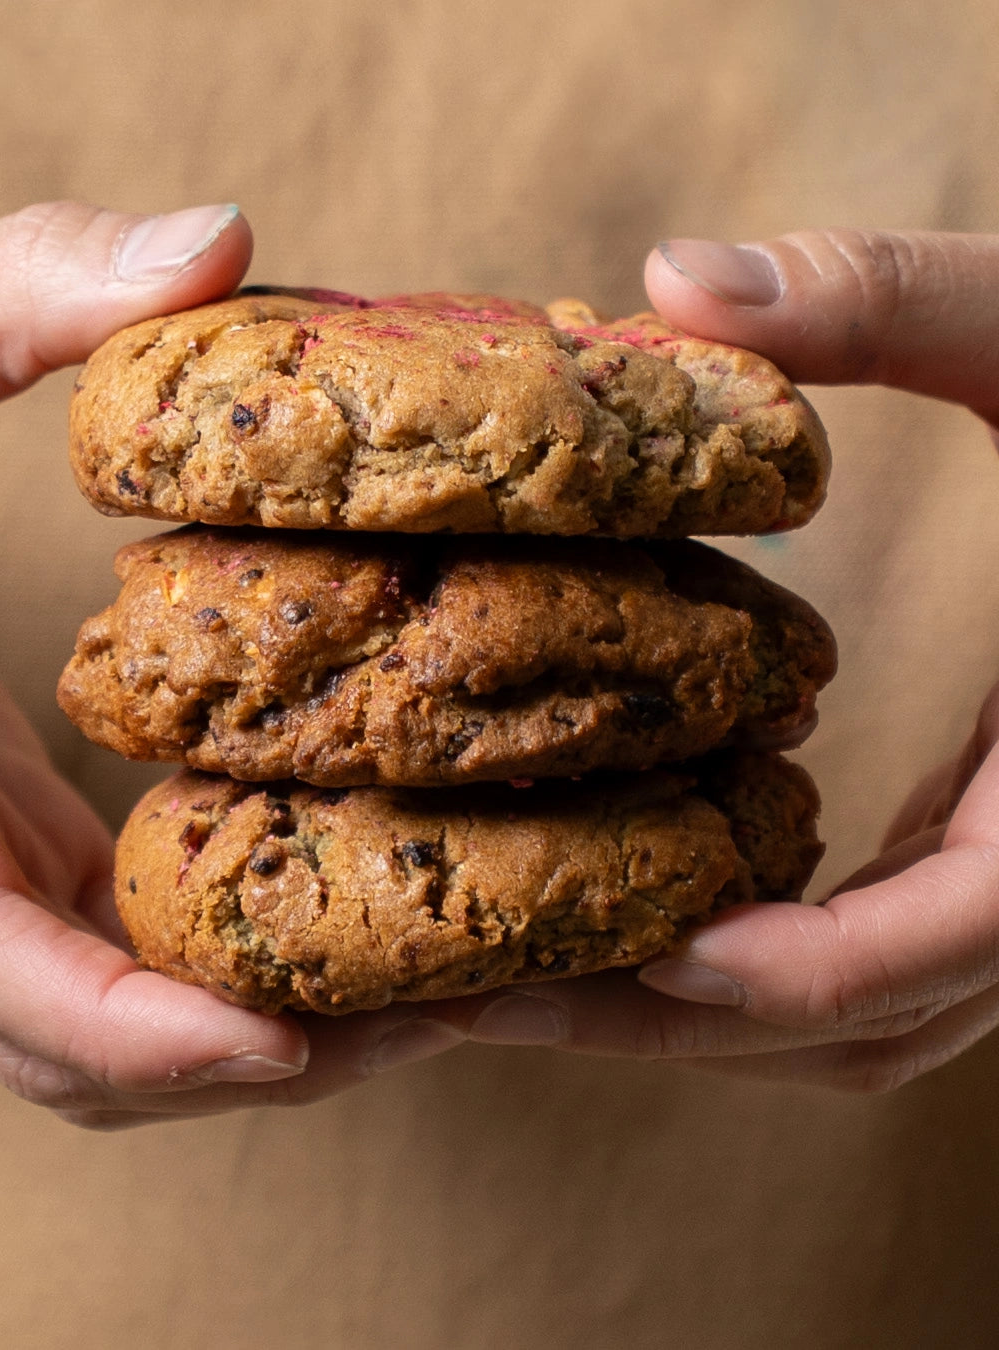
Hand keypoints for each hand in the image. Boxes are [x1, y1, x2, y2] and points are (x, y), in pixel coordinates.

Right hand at [0, 203, 463, 1127]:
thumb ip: (21, 289)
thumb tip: (217, 240)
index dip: (122, 1026)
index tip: (282, 1043)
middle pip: (78, 1043)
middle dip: (250, 1054)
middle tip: (449, 1017)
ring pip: (111, 1027)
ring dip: (271, 1031)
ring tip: (457, 993)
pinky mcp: (15, 842)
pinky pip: (125, 954)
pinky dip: (238, 972)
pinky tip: (366, 918)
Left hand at [436, 230, 998, 1090]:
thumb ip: (892, 300)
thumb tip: (674, 280)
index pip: (956, 937)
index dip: (804, 969)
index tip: (652, 950)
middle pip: (866, 1021)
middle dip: (681, 1020)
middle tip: (493, 998)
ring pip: (864, 1019)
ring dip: (702, 1017)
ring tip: (525, 975)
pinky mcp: (988, 855)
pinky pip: (869, 959)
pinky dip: (755, 961)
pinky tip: (636, 903)